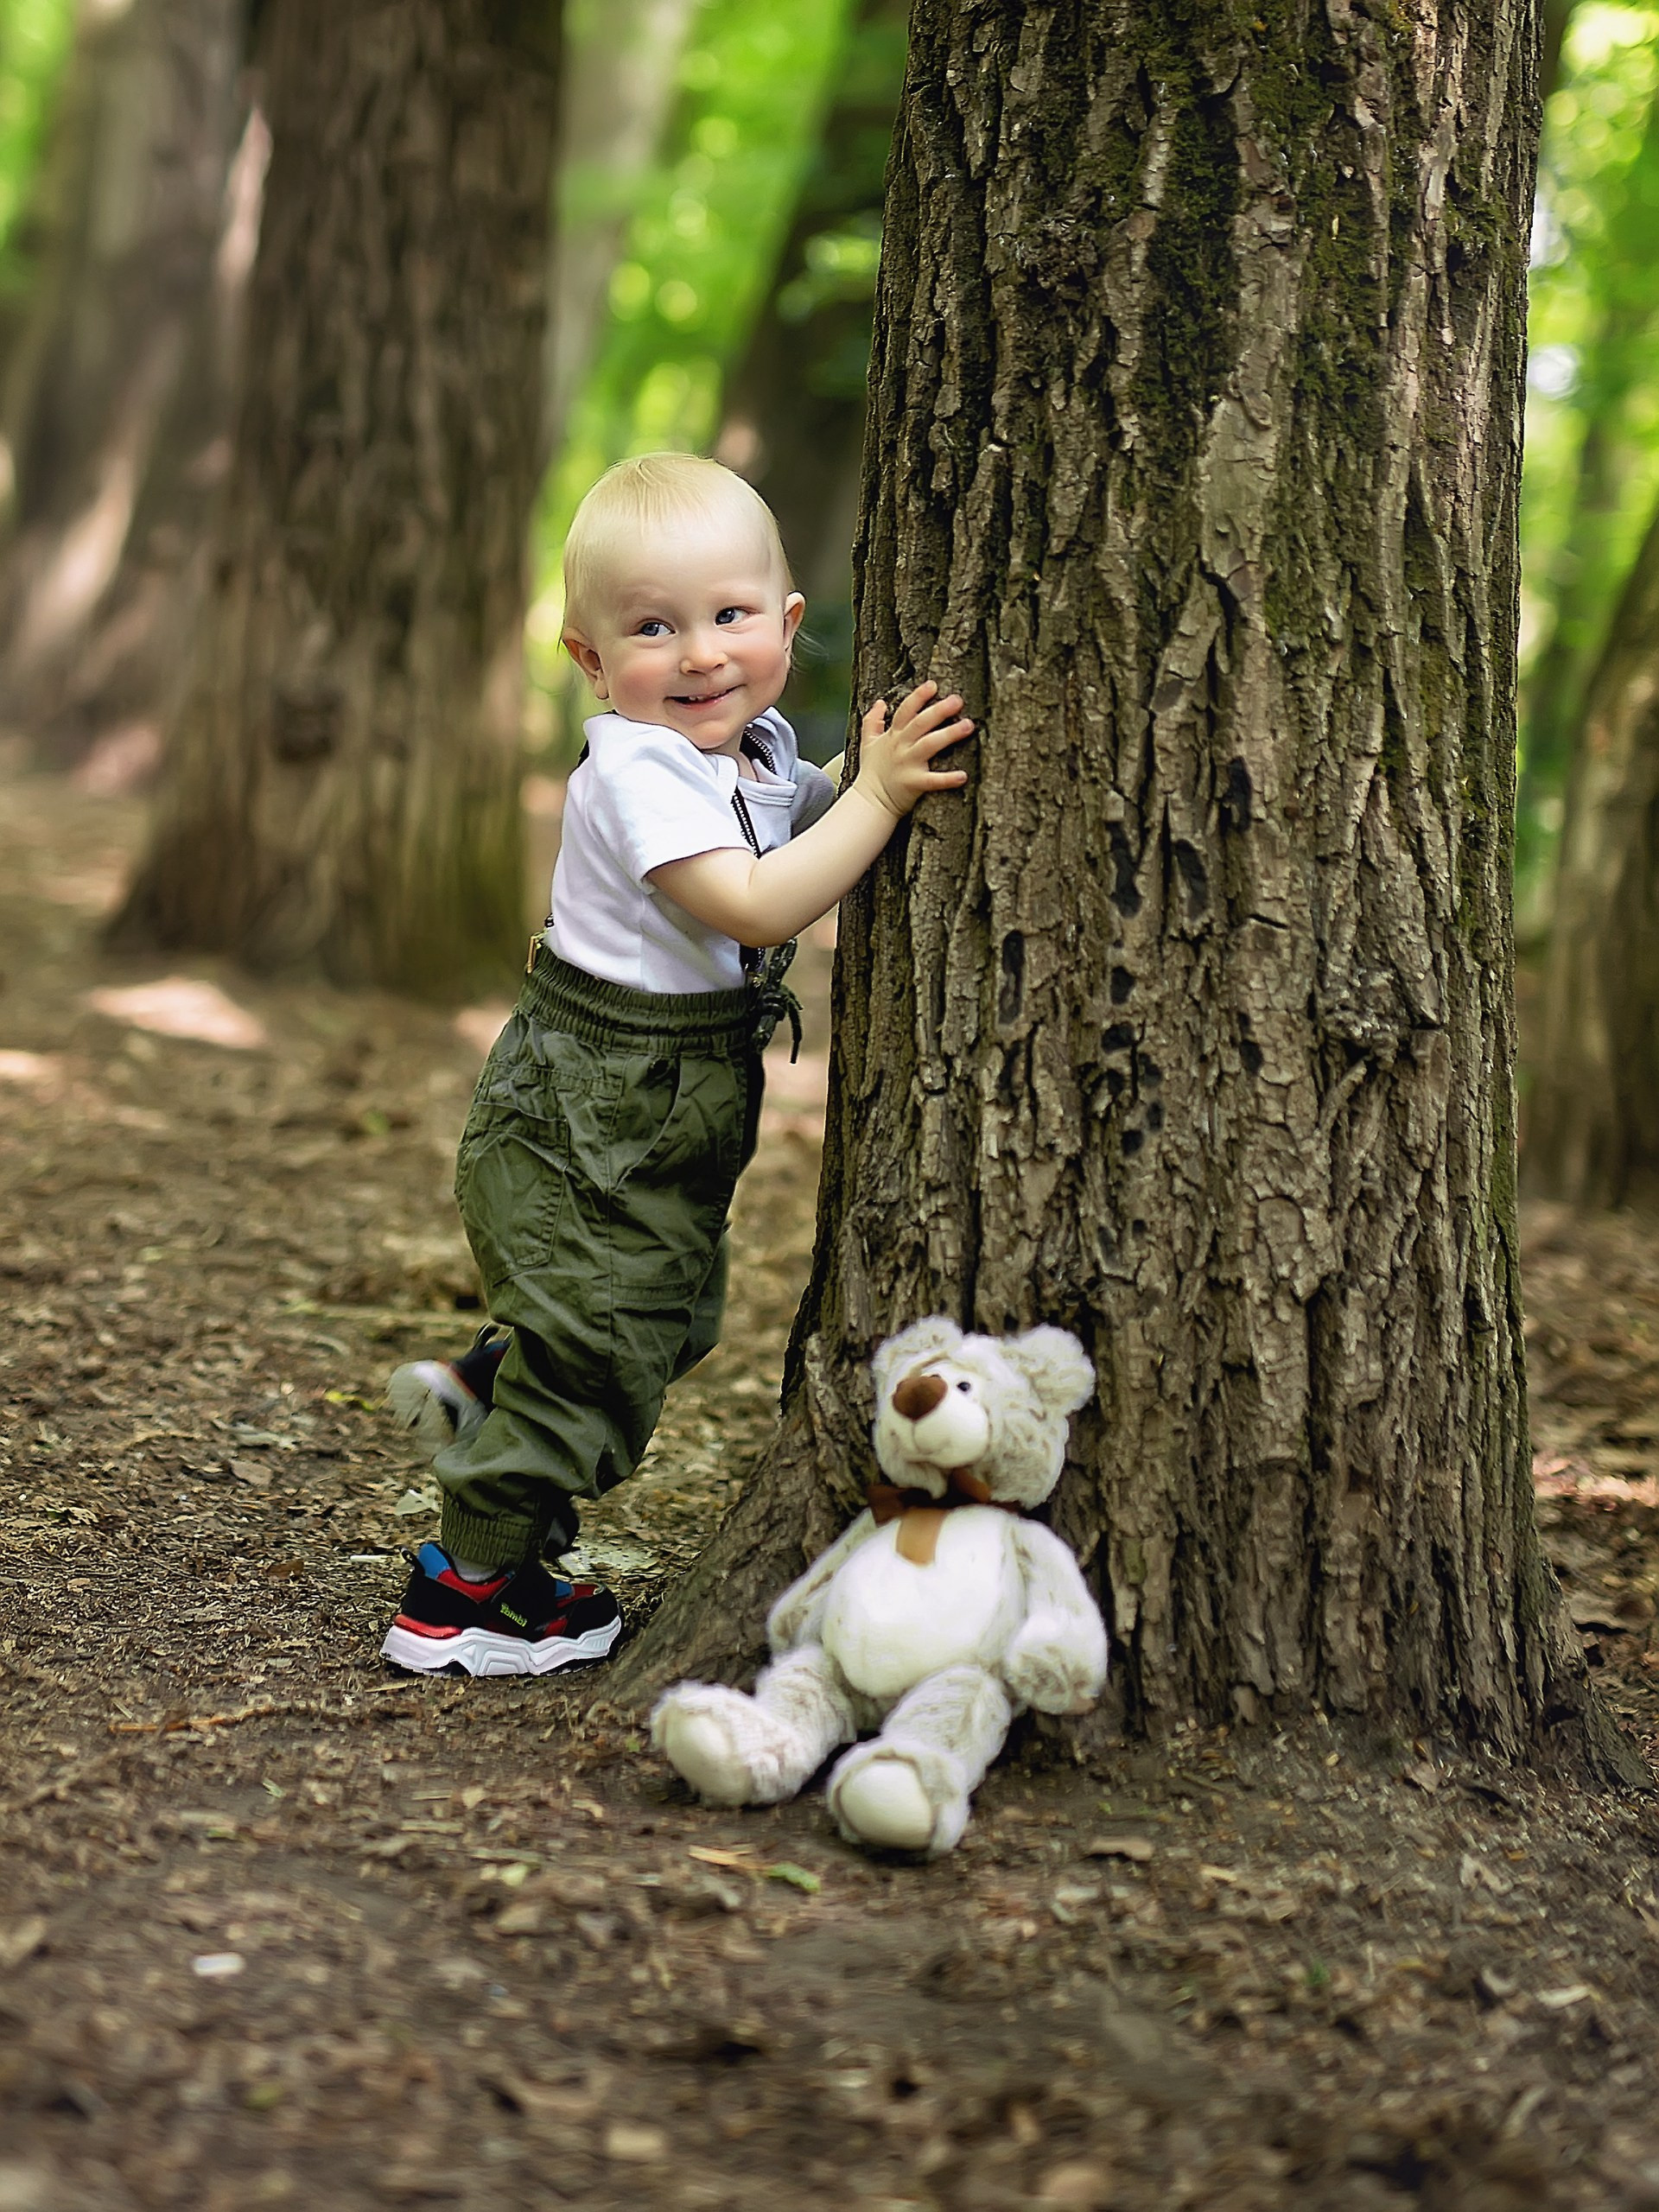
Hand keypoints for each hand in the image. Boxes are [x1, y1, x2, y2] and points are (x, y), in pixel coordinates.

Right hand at [853, 680, 972, 819]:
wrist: (869, 802)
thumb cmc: (872, 772)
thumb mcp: (868, 743)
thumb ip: (872, 721)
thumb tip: (879, 702)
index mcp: (893, 736)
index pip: (905, 711)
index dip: (918, 697)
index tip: (933, 685)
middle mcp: (901, 747)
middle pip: (920, 724)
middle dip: (938, 711)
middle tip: (958, 700)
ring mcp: (907, 765)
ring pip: (929, 745)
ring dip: (949, 734)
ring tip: (968, 726)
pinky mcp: (913, 784)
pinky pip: (933, 781)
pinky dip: (948, 779)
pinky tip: (963, 775)